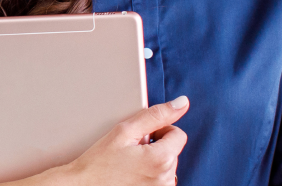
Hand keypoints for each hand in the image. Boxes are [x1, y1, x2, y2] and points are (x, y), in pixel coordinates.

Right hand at [61, 95, 189, 185]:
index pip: (178, 134)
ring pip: (166, 166)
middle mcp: (166, 180)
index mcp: (162, 159)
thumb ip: (156, 114)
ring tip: (129, 164)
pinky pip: (160, 181)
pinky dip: (150, 176)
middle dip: (155, 147)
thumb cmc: (99, 162)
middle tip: (130, 151)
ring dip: (153, 162)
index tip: (141, 137)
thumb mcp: (125, 130)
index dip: (159, 130)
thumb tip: (182, 102)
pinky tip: (131, 176)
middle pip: (172, 151)